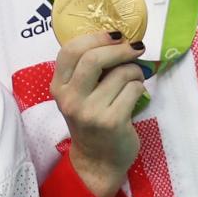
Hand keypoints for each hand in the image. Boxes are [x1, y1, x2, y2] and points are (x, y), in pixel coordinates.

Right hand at [51, 31, 143, 196]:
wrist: (97, 161)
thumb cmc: (91, 121)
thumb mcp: (78, 95)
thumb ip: (86, 70)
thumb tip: (117, 39)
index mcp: (58, 87)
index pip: (70, 51)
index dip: (95, 37)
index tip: (115, 35)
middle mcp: (69, 99)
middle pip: (94, 58)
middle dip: (120, 49)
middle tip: (136, 48)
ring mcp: (89, 112)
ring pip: (121, 73)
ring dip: (135, 71)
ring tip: (135, 79)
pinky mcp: (111, 122)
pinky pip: (133, 89)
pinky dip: (139, 88)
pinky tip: (135, 96)